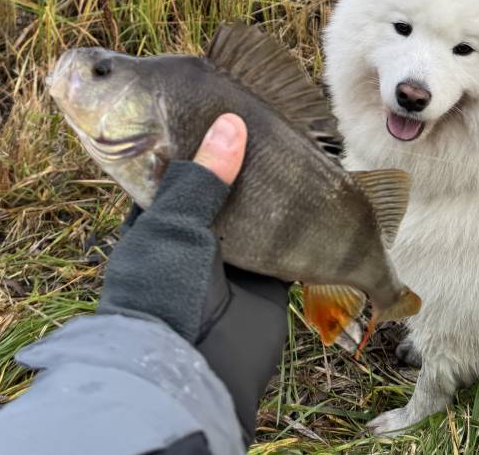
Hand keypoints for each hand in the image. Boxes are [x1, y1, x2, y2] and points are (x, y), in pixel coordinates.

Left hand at [97, 114, 289, 443]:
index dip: (201, 135)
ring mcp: (232, 253)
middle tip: (275, 121)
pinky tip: (322, 193)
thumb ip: (202, 176)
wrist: (186, 374)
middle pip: (226, 182)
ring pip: (261, 209)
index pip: (179, 160)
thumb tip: (232, 125)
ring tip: (305, 148)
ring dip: (282, 188)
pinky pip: (290, 243)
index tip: (226, 105)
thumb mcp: (172, 225)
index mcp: (157, 212)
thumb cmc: (160, 292)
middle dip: (249, 159)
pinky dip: (305, 224)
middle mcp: (194, 228)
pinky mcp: (267, 277)